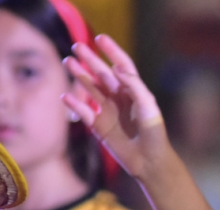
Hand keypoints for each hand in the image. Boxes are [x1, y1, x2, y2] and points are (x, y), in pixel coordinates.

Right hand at [62, 35, 170, 179]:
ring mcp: (108, 112)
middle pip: (102, 75)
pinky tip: (65, 96)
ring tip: (68, 62)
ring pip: (91, 89)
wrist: (149, 161)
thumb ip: (135, 87)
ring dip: (80, 76)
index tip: (100, 38)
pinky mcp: (99, 126)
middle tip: (76, 46)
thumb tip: (117, 68)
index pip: (122, 67)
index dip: (112, 52)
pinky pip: (83, 112)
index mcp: (134, 92)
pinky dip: (74, 104)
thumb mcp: (149, 108)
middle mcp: (120, 99)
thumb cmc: (154, 134)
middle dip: (90, 60)